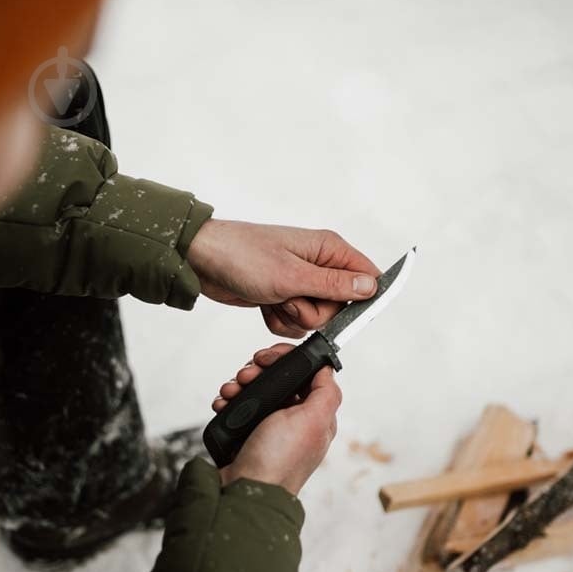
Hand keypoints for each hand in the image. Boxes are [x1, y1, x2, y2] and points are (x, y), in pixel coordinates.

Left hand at [188, 219, 380, 337]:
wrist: (201, 262)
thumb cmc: (242, 256)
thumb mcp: (291, 275)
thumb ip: (333, 284)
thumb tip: (371, 286)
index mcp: (328, 249)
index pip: (367, 275)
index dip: (360, 298)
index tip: (339, 308)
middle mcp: (319, 264)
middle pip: (340, 306)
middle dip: (314, 311)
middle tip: (290, 297)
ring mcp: (301, 282)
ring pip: (317, 319)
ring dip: (293, 317)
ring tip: (273, 298)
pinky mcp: (285, 297)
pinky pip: (296, 322)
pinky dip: (279, 320)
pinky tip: (265, 305)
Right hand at [212, 344, 341, 494]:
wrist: (244, 490)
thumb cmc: (278, 462)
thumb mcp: (312, 421)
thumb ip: (326, 392)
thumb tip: (327, 369)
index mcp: (313, 415)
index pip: (305, 373)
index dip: (286, 360)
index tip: (268, 358)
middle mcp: (292, 419)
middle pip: (277, 378)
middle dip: (258, 372)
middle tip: (246, 376)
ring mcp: (268, 426)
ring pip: (255, 389)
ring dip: (240, 385)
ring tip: (232, 392)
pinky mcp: (247, 432)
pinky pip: (238, 405)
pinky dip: (229, 400)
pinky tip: (224, 404)